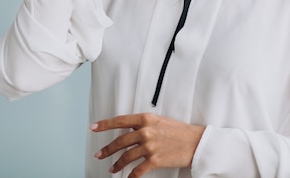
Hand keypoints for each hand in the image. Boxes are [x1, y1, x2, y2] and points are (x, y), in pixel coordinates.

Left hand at [90, 113, 205, 177]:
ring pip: (126, 157)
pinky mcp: (155, 160)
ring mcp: (150, 146)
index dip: (104, 124)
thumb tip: (130, 130)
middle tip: (99, 154)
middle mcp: (146, 131)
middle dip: (107, 149)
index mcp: (146, 119)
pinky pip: (137, 171)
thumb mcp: (160, 121)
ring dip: (117, 164)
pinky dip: (131, 176)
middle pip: (120, 141)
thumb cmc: (179, 131)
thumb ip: (144, 124)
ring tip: (112, 169)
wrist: (196, 141)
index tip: (93, 127)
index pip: (120, 120)